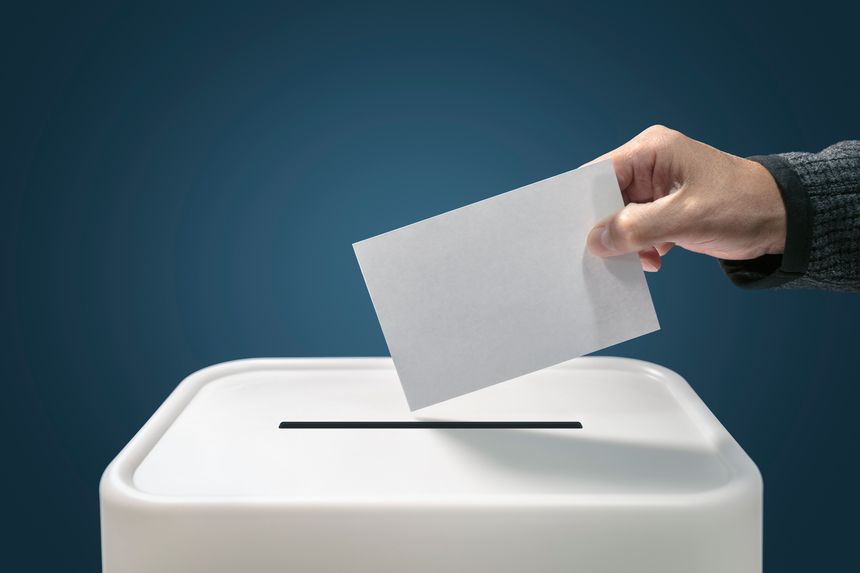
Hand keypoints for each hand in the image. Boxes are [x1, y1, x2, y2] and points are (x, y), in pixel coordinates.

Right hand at [586, 125, 786, 270]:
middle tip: (602, 254)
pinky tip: (655, 258)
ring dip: (624, 242)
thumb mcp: (687, 217)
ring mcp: (654, 188)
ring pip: (618, 217)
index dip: (583, 202)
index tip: (574, 233)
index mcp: (650, 150)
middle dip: (604, 228)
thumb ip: (638, 228)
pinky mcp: (662, 209)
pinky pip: (635, 229)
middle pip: (604, 197)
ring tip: (641, 258)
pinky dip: (639, 247)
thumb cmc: (744, 205)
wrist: (782, 220)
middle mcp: (648, 165)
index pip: (599, 173)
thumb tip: (596, 241)